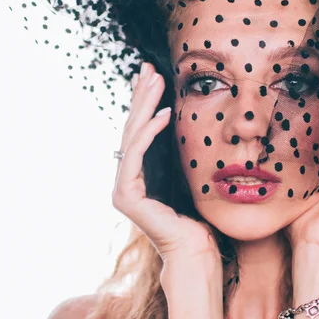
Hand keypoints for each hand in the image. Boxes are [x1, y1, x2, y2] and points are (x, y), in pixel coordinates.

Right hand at [111, 62, 221, 265]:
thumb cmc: (196, 216)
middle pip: (132, 127)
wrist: (195, 250)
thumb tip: (179, 121)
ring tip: (155, 80)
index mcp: (137, 173)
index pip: (138, 130)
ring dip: (144, 105)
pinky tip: (163, 113)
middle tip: (148, 68)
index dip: (144, 102)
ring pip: (132, 136)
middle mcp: (125, 177)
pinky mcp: (126, 196)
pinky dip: (149, 132)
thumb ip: (174, 152)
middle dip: (140, 96)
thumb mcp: (185, 173)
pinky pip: (137, 155)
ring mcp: (122, 187)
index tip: (152, 76)